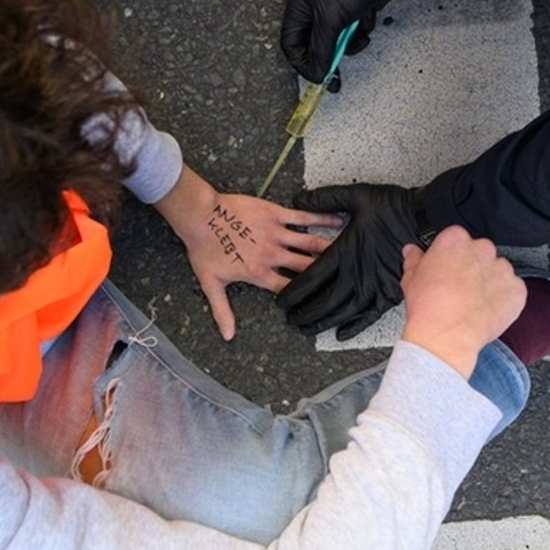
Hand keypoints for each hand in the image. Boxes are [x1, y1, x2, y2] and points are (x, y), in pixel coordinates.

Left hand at [154, 167, 339, 339]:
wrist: (198, 215)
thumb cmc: (203, 247)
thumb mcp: (210, 283)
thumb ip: (222, 311)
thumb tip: (227, 335)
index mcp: (259, 274)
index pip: (289, 291)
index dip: (307, 299)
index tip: (324, 304)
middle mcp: (272, 255)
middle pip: (306, 269)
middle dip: (327, 276)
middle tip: (349, 280)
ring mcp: (275, 234)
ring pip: (310, 244)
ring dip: (331, 250)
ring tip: (351, 253)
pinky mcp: (275, 214)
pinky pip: (303, 217)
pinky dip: (322, 219)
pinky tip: (338, 222)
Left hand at [275, 183, 421, 338]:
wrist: (426, 219)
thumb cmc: (393, 207)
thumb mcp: (356, 196)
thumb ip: (324, 198)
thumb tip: (298, 197)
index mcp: (343, 252)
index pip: (310, 279)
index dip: (292, 293)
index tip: (280, 302)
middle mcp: (356, 274)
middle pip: (322, 302)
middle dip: (303, 313)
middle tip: (289, 320)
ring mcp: (373, 286)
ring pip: (342, 313)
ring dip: (322, 323)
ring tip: (306, 329)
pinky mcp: (390, 293)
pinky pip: (368, 316)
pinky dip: (353, 326)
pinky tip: (341, 334)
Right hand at [279, 0, 410, 86]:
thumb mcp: (331, 21)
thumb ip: (321, 51)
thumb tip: (316, 73)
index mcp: (298, 9)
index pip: (290, 45)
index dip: (302, 63)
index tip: (317, 76)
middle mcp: (311, 12)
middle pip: (312, 48)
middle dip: (327, 60)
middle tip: (336, 79)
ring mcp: (331, 14)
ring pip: (334, 44)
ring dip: (348, 45)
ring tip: (358, 35)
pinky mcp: (349, 15)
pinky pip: (350, 36)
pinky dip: (359, 32)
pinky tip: (366, 17)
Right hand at [398, 228, 525, 378]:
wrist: (446, 335)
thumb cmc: (428, 308)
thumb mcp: (411, 279)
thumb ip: (414, 259)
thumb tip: (412, 251)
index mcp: (455, 240)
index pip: (457, 239)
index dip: (452, 256)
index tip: (449, 268)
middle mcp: (482, 249)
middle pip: (480, 253)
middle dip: (473, 267)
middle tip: (461, 288)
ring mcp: (502, 269)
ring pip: (498, 271)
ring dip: (490, 282)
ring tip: (475, 303)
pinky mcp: (516, 289)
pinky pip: (514, 290)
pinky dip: (505, 299)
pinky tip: (488, 310)